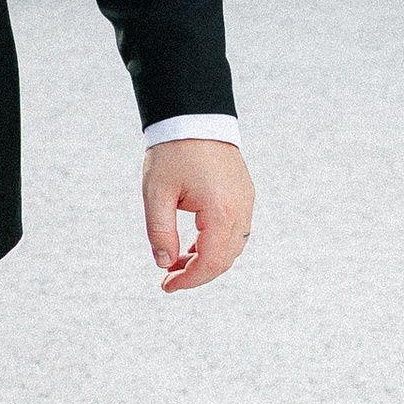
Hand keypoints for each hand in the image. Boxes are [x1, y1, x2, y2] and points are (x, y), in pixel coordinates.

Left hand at [144, 137, 253, 291]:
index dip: (189, 280)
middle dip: (197, 273)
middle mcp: (241, 209)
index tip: (166, 286)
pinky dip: (216, 244)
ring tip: (176, 261)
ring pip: (232, 247)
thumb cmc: (172, 152)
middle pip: (224, 259)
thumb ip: (159, 232)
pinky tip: (193, 245)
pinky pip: (235, 231)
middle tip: (168, 278)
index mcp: (221, 211)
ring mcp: (247, 201)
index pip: (210, 261)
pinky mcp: (244, 194)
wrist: (193, 117)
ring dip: (207, 260)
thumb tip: (164, 263)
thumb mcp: (156, 193)